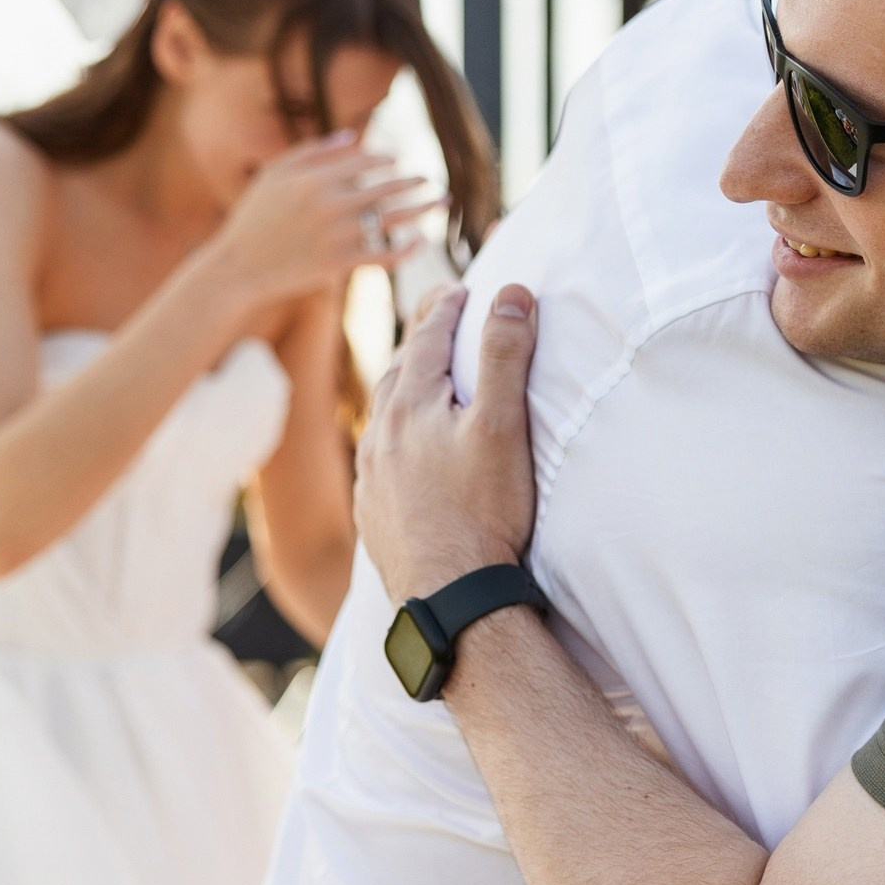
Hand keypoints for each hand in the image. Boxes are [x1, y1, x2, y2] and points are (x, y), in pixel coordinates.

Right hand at [203, 132, 435, 310]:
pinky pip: (386, 255)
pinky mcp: (342, 263)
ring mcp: (339, 235)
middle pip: (387, 188)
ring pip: (394, 219)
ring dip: (424, 209)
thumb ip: (313, 151)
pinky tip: (421, 242)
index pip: (365, 162)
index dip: (386, 160)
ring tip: (442, 202)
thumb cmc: (255, 217)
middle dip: (414, 182)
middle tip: (431, 181)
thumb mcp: (275, 175)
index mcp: (315, 178)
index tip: (397, 162)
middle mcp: (331, 204)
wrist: (240, 266)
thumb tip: (353, 136)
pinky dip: (408, 250)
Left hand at [356, 282, 540, 604]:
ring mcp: (371, 475)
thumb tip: (513, 293)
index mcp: (412, 405)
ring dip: (403, 389)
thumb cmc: (483, 510)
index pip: (429, 339)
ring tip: (419, 379)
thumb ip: (505, 356)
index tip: (458, 289)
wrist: (449, 595)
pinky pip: (378, 458)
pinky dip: (394, 437)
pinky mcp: (373, 512)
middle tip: (438, 321)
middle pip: (400, 372)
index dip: (447, 309)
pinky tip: (405, 451)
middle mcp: (381, 434)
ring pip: (383, 416)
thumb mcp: (503, 425)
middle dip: (421, 341)